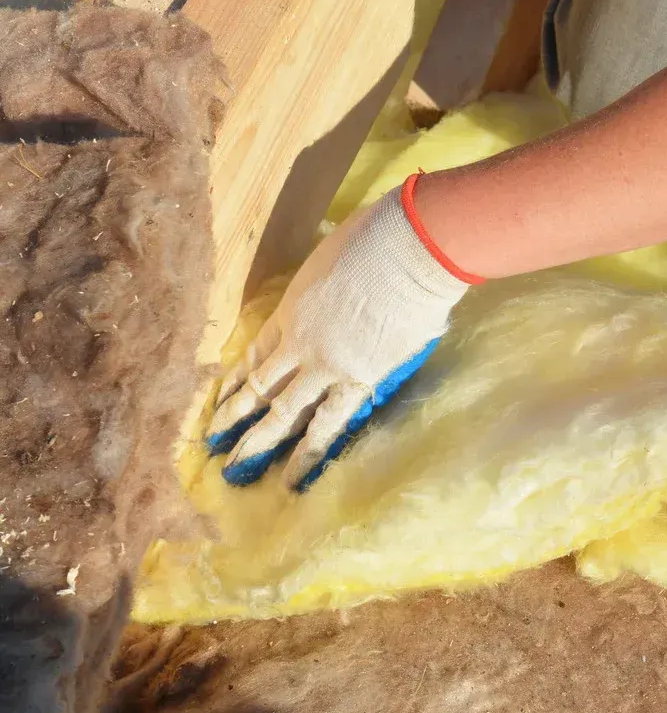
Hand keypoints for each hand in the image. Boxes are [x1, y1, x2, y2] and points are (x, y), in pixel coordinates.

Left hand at [205, 181, 475, 489]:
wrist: (408, 249)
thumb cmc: (375, 238)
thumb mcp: (331, 259)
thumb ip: (328, 288)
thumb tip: (342, 296)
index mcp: (290, 310)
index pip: (256, 354)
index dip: (236, 380)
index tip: (220, 401)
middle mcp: (299, 344)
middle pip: (260, 388)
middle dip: (234, 420)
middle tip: (213, 448)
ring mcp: (327, 365)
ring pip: (285, 413)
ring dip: (260, 444)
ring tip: (238, 472)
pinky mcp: (360, 379)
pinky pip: (330, 421)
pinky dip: (311, 450)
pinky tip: (297, 474)